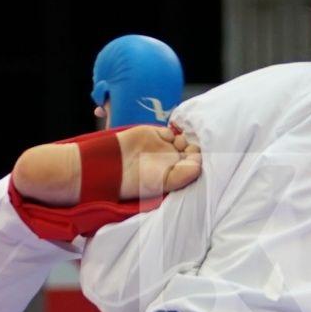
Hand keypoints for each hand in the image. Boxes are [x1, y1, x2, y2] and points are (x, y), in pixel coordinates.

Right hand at [12, 125, 201, 206]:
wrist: (110, 166)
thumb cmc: (135, 182)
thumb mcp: (163, 183)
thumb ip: (184, 174)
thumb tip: (200, 164)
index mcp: (173, 177)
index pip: (195, 167)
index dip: (200, 159)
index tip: (198, 156)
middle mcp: (170, 163)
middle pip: (192, 151)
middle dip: (196, 147)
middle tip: (190, 147)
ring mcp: (163, 147)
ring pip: (183, 139)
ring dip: (187, 137)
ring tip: (181, 141)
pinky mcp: (154, 134)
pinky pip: (171, 129)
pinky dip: (177, 128)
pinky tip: (177, 131)